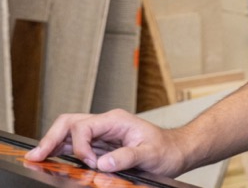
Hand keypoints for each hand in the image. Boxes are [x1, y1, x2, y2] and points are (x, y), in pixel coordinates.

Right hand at [25, 110, 186, 175]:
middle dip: (51, 138)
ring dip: (52, 144)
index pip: (84, 127)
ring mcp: (102, 133)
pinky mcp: (100, 144)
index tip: (89, 164)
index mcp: (116, 120)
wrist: (175, 151)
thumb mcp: (151, 154)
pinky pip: (75, 144)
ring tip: (35, 158)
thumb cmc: (166, 150)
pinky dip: (61, 151)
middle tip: (35, 156)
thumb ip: (127, 156)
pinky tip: (51, 160)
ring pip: (68, 132)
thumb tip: (102, 162)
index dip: (80, 147)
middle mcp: (106, 123)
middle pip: (69, 123)